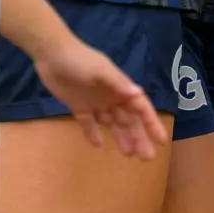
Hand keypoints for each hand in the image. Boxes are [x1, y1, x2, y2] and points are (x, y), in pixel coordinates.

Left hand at [32, 39, 167, 159]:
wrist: (52, 54)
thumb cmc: (79, 60)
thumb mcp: (100, 70)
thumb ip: (118, 83)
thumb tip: (138, 95)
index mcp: (120, 88)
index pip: (141, 109)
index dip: (152, 124)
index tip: (161, 141)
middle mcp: (112, 97)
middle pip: (129, 121)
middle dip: (139, 137)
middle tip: (146, 158)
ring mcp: (96, 103)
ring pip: (112, 124)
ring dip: (121, 138)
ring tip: (128, 155)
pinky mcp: (79, 106)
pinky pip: (88, 123)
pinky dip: (93, 133)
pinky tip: (98, 145)